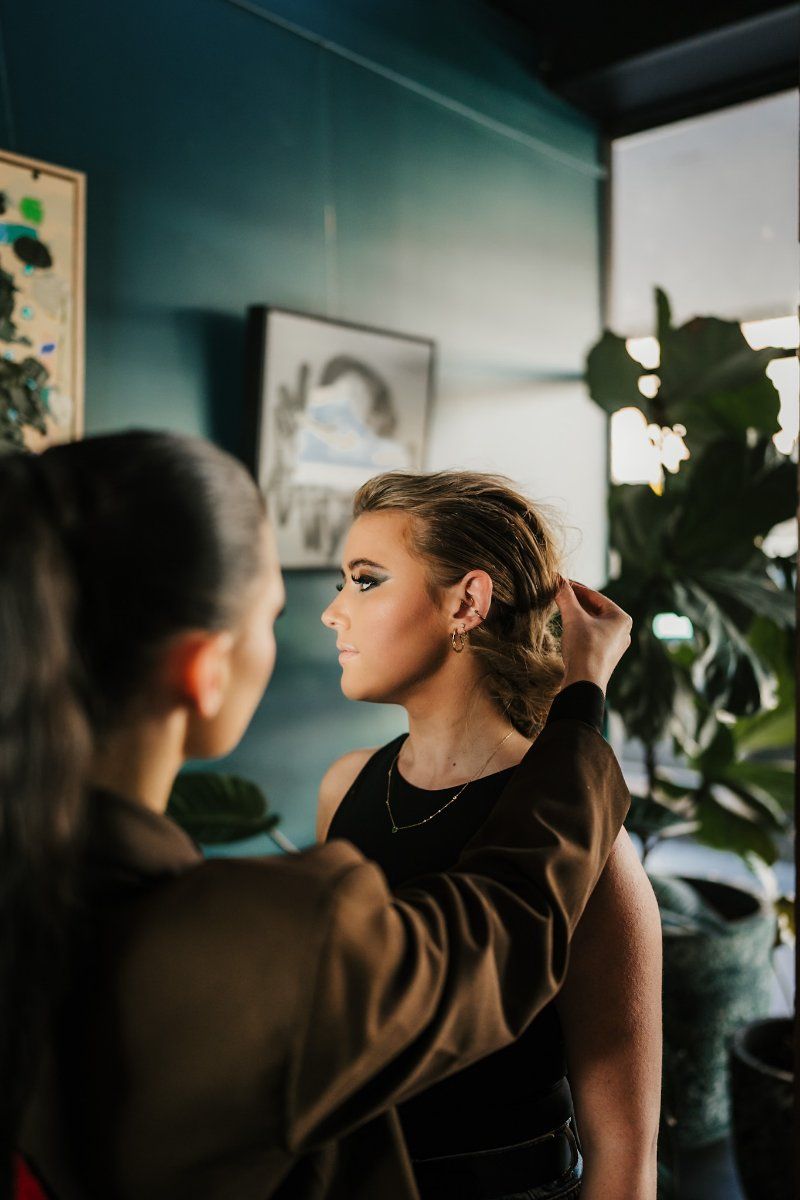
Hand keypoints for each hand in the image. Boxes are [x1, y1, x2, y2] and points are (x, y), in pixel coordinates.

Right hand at [553, 577, 631, 693]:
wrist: (584, 683)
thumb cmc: (584, 649)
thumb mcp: (573, 618)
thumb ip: (565, 597)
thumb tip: (557, 579)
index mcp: (621, 618)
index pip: (595, 596)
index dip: (575, 587)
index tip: (560, 581)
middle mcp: (622, 630)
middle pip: (595, 609)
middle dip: (576, 601)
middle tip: (558, 593)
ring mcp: (614, 645)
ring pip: (592, 622)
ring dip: (576, 614)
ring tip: (560, 607)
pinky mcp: (605, 656)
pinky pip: (592, 635)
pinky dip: (579, 628)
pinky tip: (567, 627)